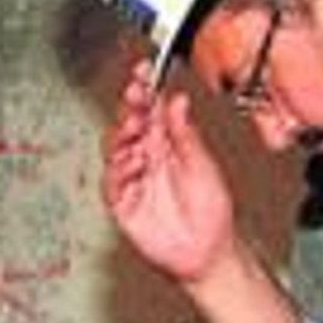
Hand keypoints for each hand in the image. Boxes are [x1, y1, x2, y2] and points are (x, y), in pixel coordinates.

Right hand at [102, 63, 235, 282]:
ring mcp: (133, 179)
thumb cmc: (210, 211)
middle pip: (128, 124)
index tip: (144, 70)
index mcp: (167, 143)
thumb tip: (177, 101)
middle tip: (135, 94)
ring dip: (122, 134)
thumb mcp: (203, 165)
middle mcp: (147, 158)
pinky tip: (132, 162)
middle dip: (129, 106)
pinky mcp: (123, 204)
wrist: (207, 251)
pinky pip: (112, 183)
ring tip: (134, 126)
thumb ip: (185, 134)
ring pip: (115, 149)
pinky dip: (119, 170)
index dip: (145, 88)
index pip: (150, 109)